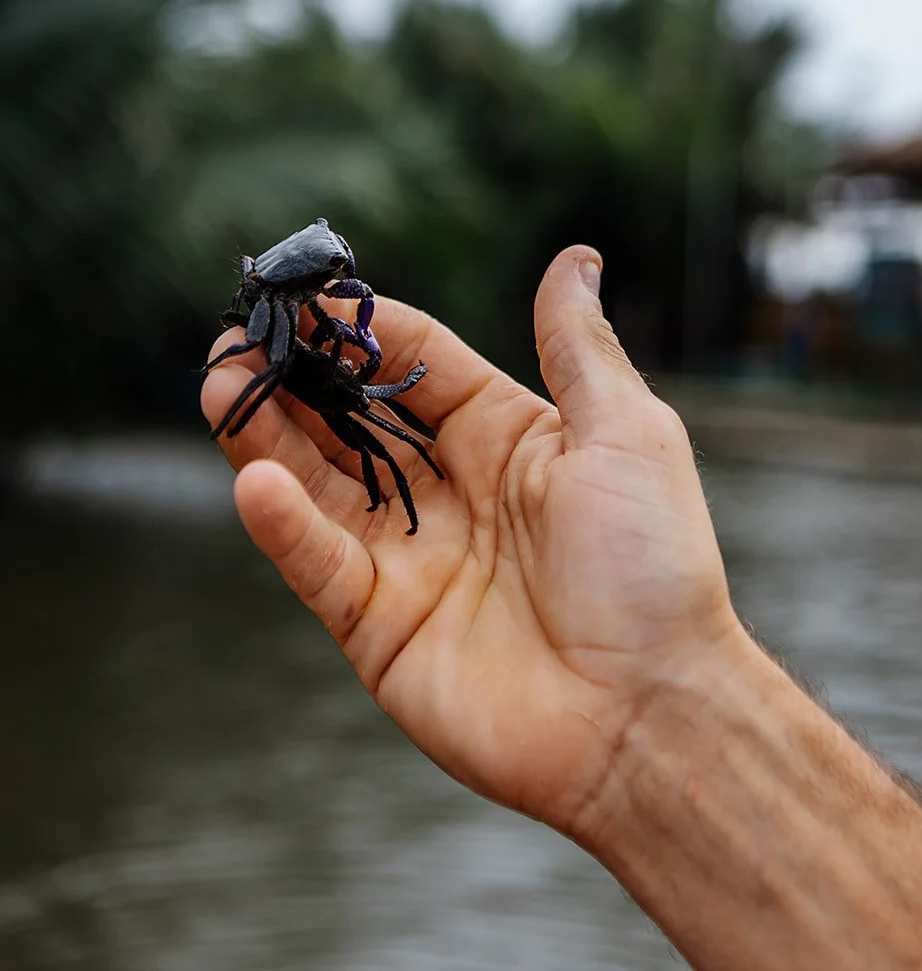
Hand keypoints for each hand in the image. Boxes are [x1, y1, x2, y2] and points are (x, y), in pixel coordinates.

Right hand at [201, 246, 738, 841]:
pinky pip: (322, 565)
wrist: (653, 714)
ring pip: (319, 484)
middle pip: (352, 420)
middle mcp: (452, 494)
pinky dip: (285, 525)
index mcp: (508, 440)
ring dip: (266, 436)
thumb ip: (577, 346)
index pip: (418, 365)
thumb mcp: (626, 432)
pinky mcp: (382, 628)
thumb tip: (575, 256)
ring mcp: (412, 561)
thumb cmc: (655, 566)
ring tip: (217, 386)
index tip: (310, 295)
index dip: (364, 328)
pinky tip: (256, 479)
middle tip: (235, 339)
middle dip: (294, 377)